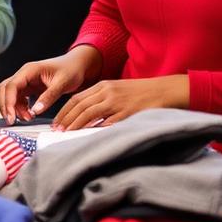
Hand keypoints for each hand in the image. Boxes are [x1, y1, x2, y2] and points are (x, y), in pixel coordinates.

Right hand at [0, 46, 101, 124]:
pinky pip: (18, 99)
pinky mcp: (29, 88)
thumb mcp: (62, 83)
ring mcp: (26, 81)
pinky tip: (30, 115)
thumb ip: (48, 97)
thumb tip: (35, 111)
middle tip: (12, 121)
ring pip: (10, 95)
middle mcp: (24, 75)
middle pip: (4, 90)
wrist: (78, 66)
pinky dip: (20, 109)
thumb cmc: (71, 70)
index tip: (11, 117)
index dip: (8, 102)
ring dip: (14, 109)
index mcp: (29, 70)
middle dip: (6, 106)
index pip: (11, 86)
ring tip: (27, 118)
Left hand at [52, 75, 190, 129]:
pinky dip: (95, 129)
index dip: (64, 111)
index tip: (56, 122)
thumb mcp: (118, 91)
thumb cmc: (141, 93)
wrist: (165, 90)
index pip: (76, 98)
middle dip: (65, 119)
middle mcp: (107, 91)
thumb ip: (102, 100)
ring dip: (75, 125)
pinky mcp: (127, 112)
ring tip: (66, 134)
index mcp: (104, 85)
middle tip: (56, 130)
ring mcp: (117, 101)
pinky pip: (107, 122)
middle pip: (79, 105)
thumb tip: (85, 117)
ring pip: (89, 113)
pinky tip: (87, 136)